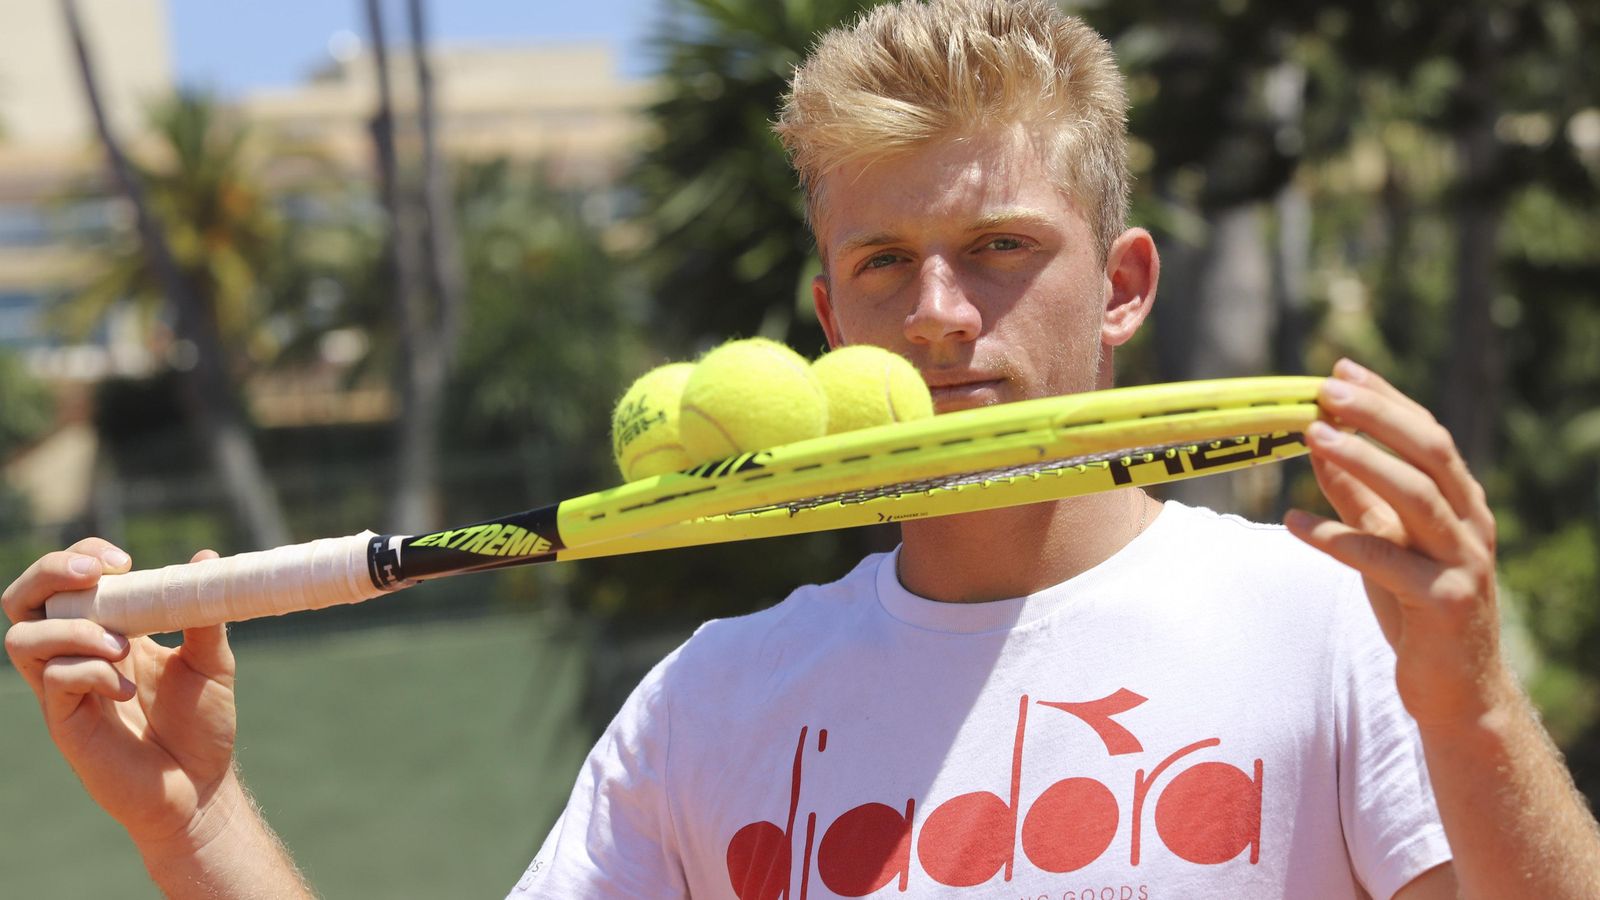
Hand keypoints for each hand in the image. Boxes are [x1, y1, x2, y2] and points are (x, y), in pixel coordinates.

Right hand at [3, 539, 239, 849]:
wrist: (202, 786)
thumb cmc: (203, 724)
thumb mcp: (212, 662)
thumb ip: (205, 615)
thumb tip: (205, 558)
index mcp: (109, 630)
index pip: (67, 580)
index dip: (82, 556)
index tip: (124, 560)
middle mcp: (77, 654)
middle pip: (23, 600)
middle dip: (49, 573)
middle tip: (96, 575)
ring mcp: (66, 689)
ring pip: (22, 639)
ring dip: (73, 629)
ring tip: (123, 647)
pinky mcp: (65, 723)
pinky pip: (54, 680)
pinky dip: (92, 672)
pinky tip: (128, 689)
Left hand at [1285, 359, 1513, 729]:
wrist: (1459, 693)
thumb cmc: (1417, 611)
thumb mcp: (1385, 544)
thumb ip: (1357, 497)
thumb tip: (1318, 444)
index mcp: (1462, 503)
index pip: (1427, 436)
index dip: (1386, 400)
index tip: (1341, 370)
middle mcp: (1471, 525)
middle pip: (1430, 453)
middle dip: (1379, 416)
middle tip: (1326, 389)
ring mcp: (1463, 563)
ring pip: (1417, 498)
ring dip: (1364, 461)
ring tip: (1312, 435)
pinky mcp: (1443, 603)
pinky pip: (1386, 561)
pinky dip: (1338, 538)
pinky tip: (1295, 521)